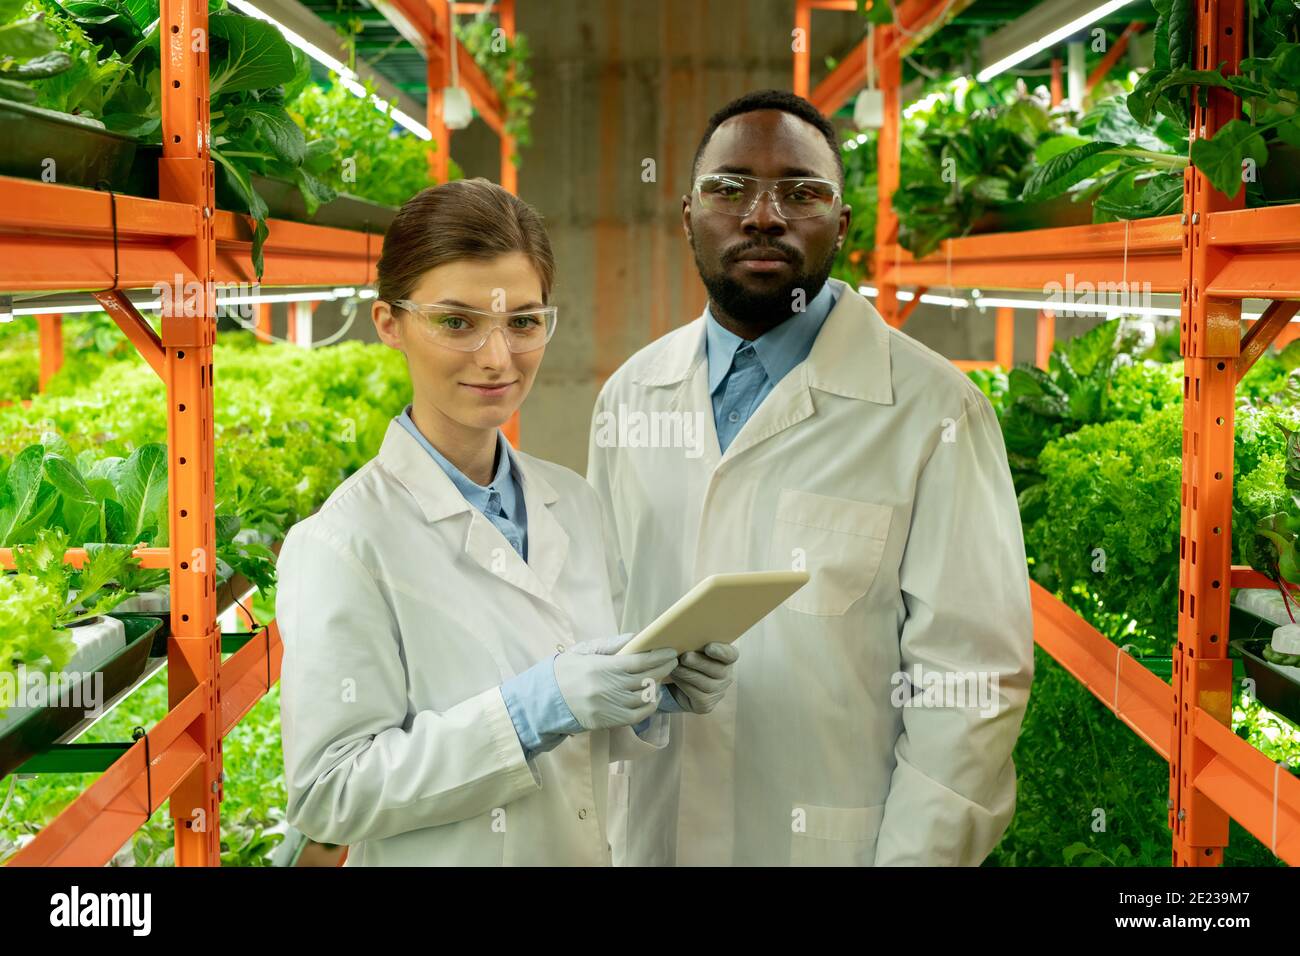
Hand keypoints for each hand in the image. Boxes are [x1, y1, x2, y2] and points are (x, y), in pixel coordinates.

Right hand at [554, 635, 677, 730]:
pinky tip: (653, 696)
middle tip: (673, 661)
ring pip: (645, 697)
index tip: (671, 651)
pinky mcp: (607, 721)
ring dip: (658, 685)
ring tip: (663, 676)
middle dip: (664, 668)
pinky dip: (650, 706)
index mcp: (602, 667)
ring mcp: (609, 706)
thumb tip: (635, 637)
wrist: (545, 700)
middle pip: (646, 678)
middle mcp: (607, 688)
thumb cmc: (565, 671)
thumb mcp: (584, 651)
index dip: (659, 656)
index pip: (639, 661)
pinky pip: (637, 715)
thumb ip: (610, 644)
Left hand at [666, 642, 737, 713]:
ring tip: (675, 667)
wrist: (679, 686)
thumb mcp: (693, 649)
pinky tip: (675, 676)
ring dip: (688, 674)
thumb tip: (683, 633)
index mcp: (727, 658)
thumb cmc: (688, 661)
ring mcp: (718, 692)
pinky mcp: (706, 704)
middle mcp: (726, 676)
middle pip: (718, 670)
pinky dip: (684, 684)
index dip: (722, 651)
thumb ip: (694, 642)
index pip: (731, 655)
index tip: (709, 647)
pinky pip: (697, 695)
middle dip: (700, 663)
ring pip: (706, 684)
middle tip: (685, 656)